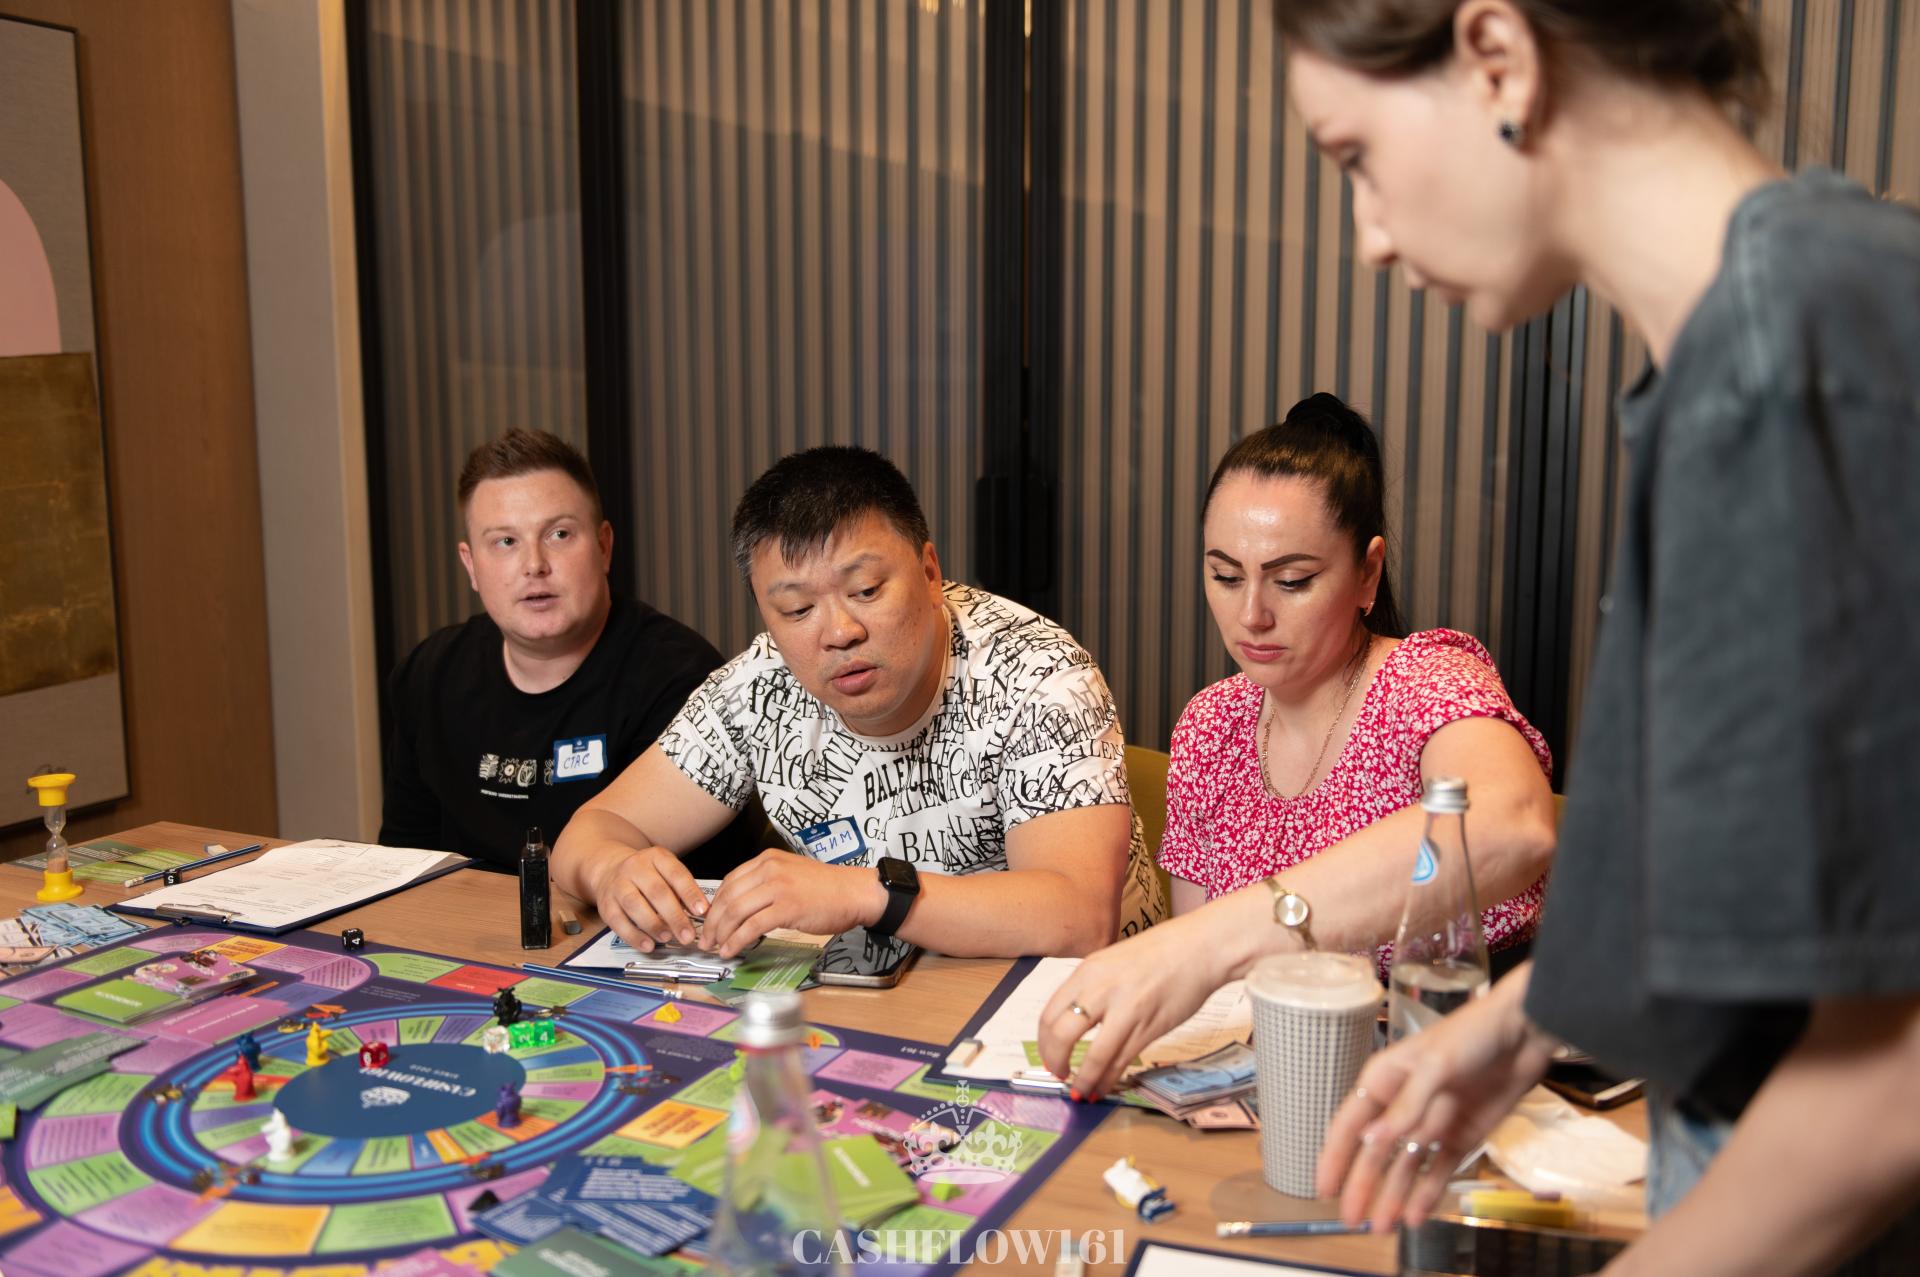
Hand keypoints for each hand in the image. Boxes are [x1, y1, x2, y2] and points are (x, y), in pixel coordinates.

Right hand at [583, 843, 708, 951]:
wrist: (609, 870)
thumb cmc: (647, 875)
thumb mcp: (666, 872)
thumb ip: (683, 890)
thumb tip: (704, 913)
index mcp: (656, 857)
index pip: (676, 874)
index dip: (690, 893)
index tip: (702, 911)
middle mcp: (635, 868)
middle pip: (656, 892)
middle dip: (674, 916)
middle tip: (688, 935)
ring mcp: (618, 885)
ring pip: (635, 905)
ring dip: (653, 925)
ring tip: (668, 938)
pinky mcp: (606, 904)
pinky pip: (618, 922)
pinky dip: (634, 936)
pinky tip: (648, 945)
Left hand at [700, 850, 883, 957]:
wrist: (855, 892)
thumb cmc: (828, 888)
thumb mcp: (791, 874)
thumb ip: (766, 884)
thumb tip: (741, 907)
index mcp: (767, 860)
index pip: (729, 882)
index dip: (714, 905)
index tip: (709, 921)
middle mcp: (769, 869)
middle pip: (727, 897)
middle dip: (712, 922)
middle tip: (706, 939)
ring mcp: (778, 887)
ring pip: (736, 912)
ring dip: (722, 934)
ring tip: (717, 948)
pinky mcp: (786, 908)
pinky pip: (751, 927)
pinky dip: (737, 941)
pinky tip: (732, 950)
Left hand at [1036, 911, 1238, 1098]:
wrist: (1201, 947)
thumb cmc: (1161, 952)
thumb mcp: (1113, 962)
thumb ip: (1092, 988)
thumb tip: (1074, 1021)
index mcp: (1088, 972)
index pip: (1049, 1014)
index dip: (1044, 1042)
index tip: (1047, 1055)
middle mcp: (1101, 990)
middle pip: (1061, 1035)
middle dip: (1055, 1062)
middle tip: (1059, 1074)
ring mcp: (1126, 1010)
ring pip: (1093, 1056)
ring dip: (1083, 1080)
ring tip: (1080, 1092)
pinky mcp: (1150, 1027)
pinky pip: (1120, 1061)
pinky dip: (1107, 1078)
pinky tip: (1103, 1086)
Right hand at [1315, 961, 1556, 1231]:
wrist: (1524, 1033)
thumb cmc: (1471, 1035)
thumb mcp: (1435, 1066)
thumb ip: (1406, 1106)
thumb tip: (1371, 1140)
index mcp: (1385, 1080)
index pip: (1351, 1124)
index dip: (1335, 1156)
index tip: (1323, 1188)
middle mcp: (1403, 1105)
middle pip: (1376, 1153)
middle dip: (1363, 1186)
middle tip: (1352, 1221)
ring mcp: (1433, 1123)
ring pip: (1406, 1168)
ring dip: (1393, 1196)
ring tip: (1381, 1229)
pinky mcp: (1461, 1136)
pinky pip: (1440, 1170)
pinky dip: (1427, 1193)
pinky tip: (1415, 1217)